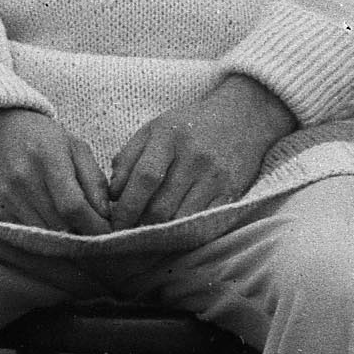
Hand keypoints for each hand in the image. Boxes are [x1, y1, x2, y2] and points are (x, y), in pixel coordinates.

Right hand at [0, 105, 115, 240]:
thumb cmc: (42, 137)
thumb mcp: (75, 147)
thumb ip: (95, 180)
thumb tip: (106, 216)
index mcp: (48, 158)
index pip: (74, 206)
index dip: (95, 225)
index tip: (109, 232)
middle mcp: (23, 179)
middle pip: (60, 225)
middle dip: (83, 235)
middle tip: (95, 232)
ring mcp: (7, 197)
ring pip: (44, 235)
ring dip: (64, 239)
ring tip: (76, 230)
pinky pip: (26, 236)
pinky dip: (44, 237)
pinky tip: (53, 227)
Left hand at [95, 73, 299, 230]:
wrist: (241, 116)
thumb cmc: (189, 125)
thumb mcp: (154, 129)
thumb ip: (128, 158)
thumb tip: (112, 195)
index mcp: (169, 137)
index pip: (144, 178)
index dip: (126, 206)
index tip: (115, 223)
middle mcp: (194, 157)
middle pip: (162, 205)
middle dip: (140, 225)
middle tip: (128, 235)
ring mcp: (215, 176)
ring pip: (182, 219)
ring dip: (162, 233)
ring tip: (148, 237)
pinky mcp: (232, 192)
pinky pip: (205, 222)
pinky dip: (186, 233)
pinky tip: (174, 234)